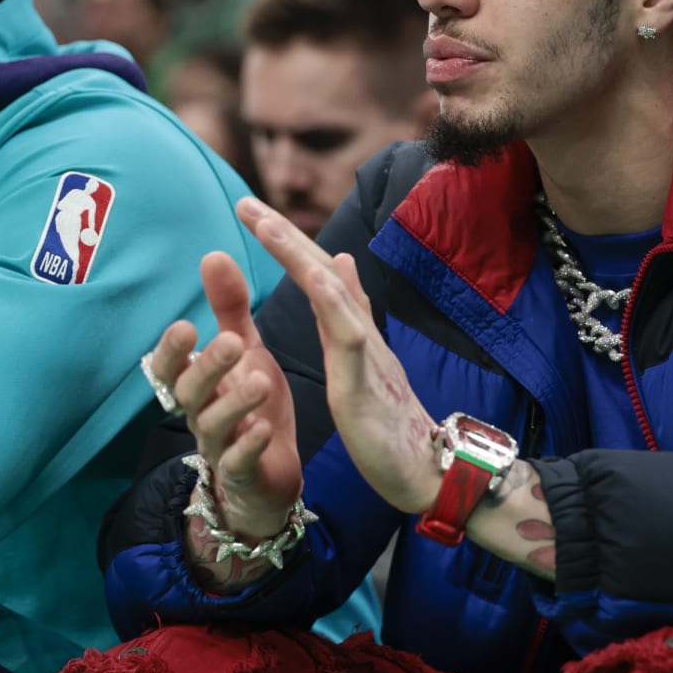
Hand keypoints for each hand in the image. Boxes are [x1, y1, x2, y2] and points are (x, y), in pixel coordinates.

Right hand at [145, 251, 301, 546]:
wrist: (267, 477)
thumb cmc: (251, 405)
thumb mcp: (244, 350)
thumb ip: (228, 307)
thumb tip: (213, 253)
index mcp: (199, 382)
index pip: (169, 366)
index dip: (172, 349)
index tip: (186, 325)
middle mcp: (201, 413)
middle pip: (190, 392)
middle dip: (208, 366)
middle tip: (232, 341)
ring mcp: (220, 446)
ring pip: (213, 425)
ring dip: (234, 402)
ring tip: (259, 381)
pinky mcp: (243, 474)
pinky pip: (238, 462)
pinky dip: (248, 446)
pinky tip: (264, 429)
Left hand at [237, 198, 442, 513]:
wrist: (426, 470)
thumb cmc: (393, 423)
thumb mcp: (363, 362)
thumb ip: (349, 315)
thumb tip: (342, 260)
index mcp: (352, 332)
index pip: (317, 277)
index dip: (287, 244)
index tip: (253, 215)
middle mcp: (359, 333)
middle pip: (321, 272)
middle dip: (283, 236)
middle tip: (245, 202)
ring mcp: (364, 355)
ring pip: (331, 294)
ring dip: (298, 255)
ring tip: (267, 224)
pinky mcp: (363, 384)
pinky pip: (349, 338)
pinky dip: (333, 303)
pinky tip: (315, 276)